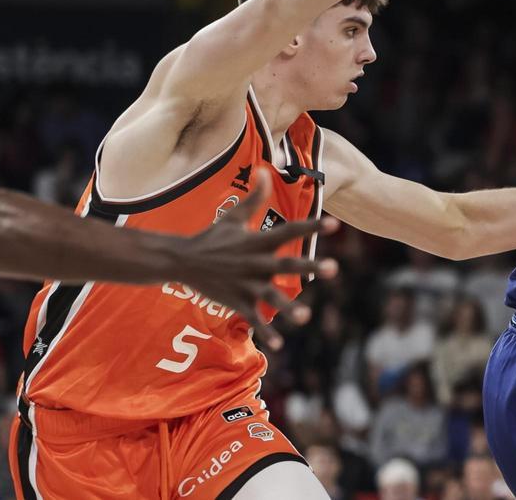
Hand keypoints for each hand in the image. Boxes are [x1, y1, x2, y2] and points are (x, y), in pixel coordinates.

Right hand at [171, 169, 339, 349]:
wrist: (181, 260)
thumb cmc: (213, 237)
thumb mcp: (234, 216)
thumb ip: (254, 196)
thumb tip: (265, 170)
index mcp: (258, 242)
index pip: (289, 231)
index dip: (312, 227)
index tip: (334, 224)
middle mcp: (255, 263)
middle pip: (286, 265)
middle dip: (310, 267)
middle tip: (335, 268)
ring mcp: (245, 284)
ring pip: (270, 298)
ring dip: (288, 308)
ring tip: (305, 317)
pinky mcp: (236, 302)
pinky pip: (253, 319)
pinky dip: (265, 333)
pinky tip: (280, 345)